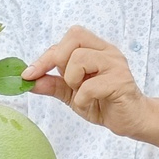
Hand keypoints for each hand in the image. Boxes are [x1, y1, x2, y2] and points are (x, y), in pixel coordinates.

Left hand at [24, 27, 148, 136]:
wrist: (131, 120)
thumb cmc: (104, 103)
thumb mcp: (72, 93)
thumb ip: (52, 84)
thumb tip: (28, 80)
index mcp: (96, 48)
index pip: (67, 39)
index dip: (45, 56)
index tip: (29, 74)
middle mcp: (107, 51)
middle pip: (74, 38)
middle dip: (60, 62)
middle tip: (69, 82)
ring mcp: (115, 64)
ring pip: (80, 59)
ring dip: (72, 81)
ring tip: (83, 93)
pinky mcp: (120, 82)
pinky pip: (90, 86)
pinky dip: (82, 99)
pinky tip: (91, 103)